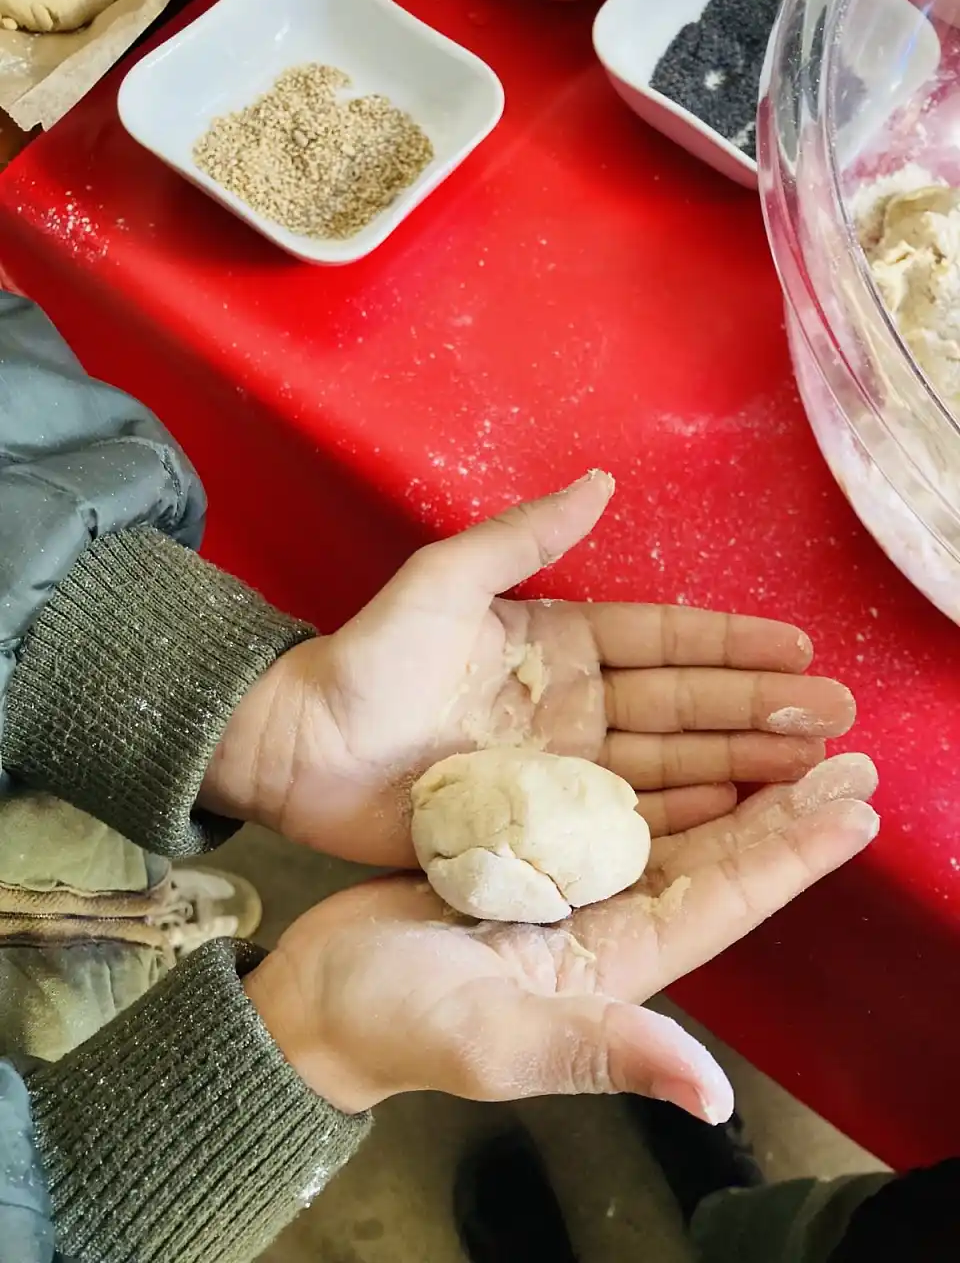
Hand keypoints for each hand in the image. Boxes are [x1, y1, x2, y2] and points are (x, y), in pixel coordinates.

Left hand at [204, 471, 855, 865]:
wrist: (303, 749)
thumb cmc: (369, 659)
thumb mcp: (445, 581)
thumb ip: (521, 538)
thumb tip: (602, 483)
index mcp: (560, 643)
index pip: (664, 641)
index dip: (732, 645)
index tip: (798, 651)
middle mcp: (575, 705)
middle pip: (684, 706)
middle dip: (759, 711)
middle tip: (835, 721)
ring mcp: (564, 767)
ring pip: (669, 764)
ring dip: (739, 766)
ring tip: (808, 771)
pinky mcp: (545, 822)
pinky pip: (626, 819)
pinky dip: (683, 818)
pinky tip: (737, 818)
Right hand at [244, 754, 878, 1121]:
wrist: (321, 999)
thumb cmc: (394, 1024)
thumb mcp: (493, 1042)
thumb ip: (597, 1053)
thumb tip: (710, 1093)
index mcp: (613, 967)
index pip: (720, 904)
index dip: (788, 860)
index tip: (852, 812)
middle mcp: (606, 925)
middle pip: (711, 860)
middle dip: (782, 813)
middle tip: (848, 758)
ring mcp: (569, 891)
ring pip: (668, 832)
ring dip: (732, 789)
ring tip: (786, 744)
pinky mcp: (529, 857)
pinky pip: (607, 812)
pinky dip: (651, 778)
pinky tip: (678, 747)